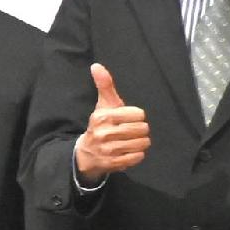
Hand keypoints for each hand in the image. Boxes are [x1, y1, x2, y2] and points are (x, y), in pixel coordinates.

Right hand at [74, 63, 151, 181]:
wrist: (86, 153)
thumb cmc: (101, 125)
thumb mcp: (103, 104)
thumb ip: (104, 85)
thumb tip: (97, 66)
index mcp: (102, 116)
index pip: (138, 114)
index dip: (137, 116)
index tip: (129, 119)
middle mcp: (104, 133)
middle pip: (142, 129)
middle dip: (141, 130)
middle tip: (132, 131)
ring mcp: (108, 150)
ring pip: (142, 144)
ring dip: (140, 142)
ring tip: (131, 140)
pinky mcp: (113, 163)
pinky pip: (137, 157)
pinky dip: (137, 154)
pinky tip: (129, 151)